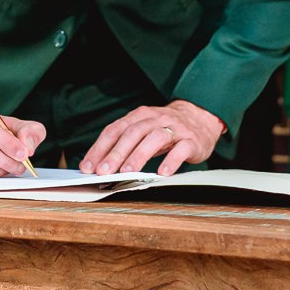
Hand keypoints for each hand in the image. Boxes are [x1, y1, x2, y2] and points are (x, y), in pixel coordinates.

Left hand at [81, 100, 222, 176]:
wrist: (201, 119)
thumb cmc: (165, 130)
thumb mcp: (144, 131)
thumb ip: (125, 144)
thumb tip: (99, 165)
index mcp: (140, 116)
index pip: (115, 129)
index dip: (100, 148)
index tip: (88, 166)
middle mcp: (156, 119)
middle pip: (133, 133)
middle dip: (116, 153)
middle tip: (104, 171)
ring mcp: (175, 128)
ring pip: (155, 138)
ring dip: (139, 155)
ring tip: (128, 172)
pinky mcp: (192, 140)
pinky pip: (181, 149)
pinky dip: (171, 161)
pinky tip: (162, 173)